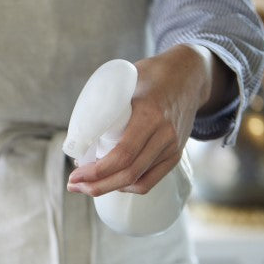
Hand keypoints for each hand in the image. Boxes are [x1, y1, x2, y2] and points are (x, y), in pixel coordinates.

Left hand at [67, 44, 233, 196]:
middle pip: (129, 173)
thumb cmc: (152, 76)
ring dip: (109, 188)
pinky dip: (128, 187)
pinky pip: (151, 180)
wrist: (190, 75)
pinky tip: (111, 183)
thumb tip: (77, 135)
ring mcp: (172, 147)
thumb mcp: (126, 82)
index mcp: (149, 115)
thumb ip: (105, 104)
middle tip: (73, 185)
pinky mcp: (175, 154)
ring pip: (139, 181)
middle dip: (96, 185)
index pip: (122, 154)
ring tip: (86, 185)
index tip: (74, 174)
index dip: (96, 171)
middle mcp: (164, 134)